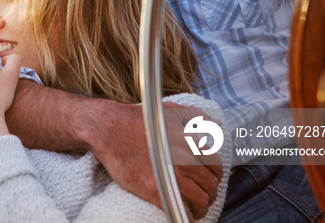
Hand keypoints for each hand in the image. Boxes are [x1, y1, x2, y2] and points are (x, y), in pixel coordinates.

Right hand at [89, 102, 222, 219]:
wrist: (109, 129)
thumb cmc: (136, 120)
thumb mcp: (170, 112)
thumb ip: (195, 116)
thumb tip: (215, 122)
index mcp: (190, 142)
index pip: (215, 166)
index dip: (213, 177)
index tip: (206, 182)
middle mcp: (186, 159)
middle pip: (211, 185)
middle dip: (209, 194)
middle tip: (201, 198)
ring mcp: (172, 176)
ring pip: (201, 200)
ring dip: (200, 208)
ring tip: (193, 210)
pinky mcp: (157, 190)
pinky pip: (182, 211)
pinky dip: (186, 216)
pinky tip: (182, 215)